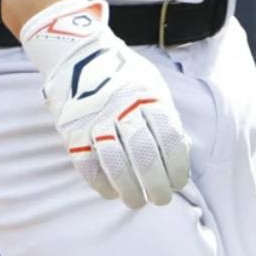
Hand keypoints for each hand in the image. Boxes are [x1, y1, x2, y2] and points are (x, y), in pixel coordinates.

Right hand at [20, 0, 190, 207]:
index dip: (177, 167)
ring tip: (137, 201)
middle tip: (161, 199)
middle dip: (156, 186)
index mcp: (147, 95)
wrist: (79, 54)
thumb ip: (166, 115)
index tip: (179, 182)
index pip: (169, 139)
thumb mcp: (153, 85)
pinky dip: (102, 184)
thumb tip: (182, 152)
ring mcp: (95, 119)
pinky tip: (112, 191)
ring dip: (130, 191)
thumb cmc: (124, 75)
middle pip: (144, 156)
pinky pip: (88, 166)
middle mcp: (122, 107)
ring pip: (116, 165)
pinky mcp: (73, 130)